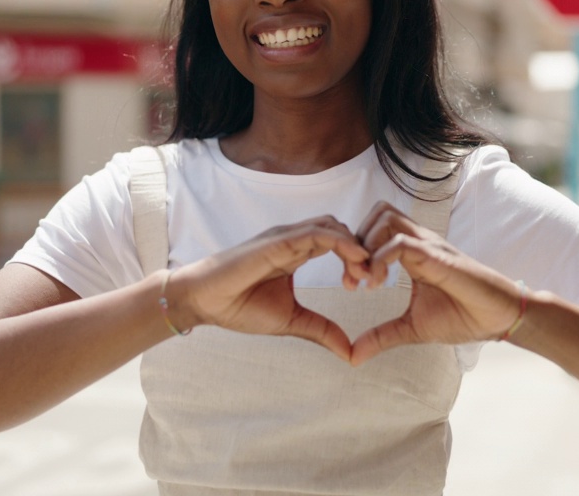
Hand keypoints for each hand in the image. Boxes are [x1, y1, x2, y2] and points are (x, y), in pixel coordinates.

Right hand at [174, 216, 373, 360]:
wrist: (205, 302)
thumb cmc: (240, 307)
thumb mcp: (292, 321)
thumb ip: (322, 330)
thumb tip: (350, 352)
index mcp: (297, 253)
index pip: (338, 243)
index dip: (358, 260)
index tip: (366, 286)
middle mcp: (294, 239)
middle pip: (342, 231)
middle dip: (363, 252)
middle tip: (372, 280)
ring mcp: (286, 237)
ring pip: (333, 226)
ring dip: (356, 246)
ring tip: (366, 274)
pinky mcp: (278, 240)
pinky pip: (317, 232)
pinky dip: (341, 242)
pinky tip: (355, 260)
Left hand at [350, 201, 524, 365]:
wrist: (498, 319)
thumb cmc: (462, 317)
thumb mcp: (411, 328)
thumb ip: (381, 337)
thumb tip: (352, 356)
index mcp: (412, 253)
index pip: (374, 229)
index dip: (354, 251)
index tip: (350, 284)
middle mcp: (419, 242)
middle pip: (378, 213)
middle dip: (356, 241)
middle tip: (353, 278)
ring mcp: (429, 246)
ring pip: (386, 218)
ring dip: (367, 245)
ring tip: (366, 280)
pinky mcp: (438, 257)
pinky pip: (403, 243)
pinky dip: (381, 259)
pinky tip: (378, 285)